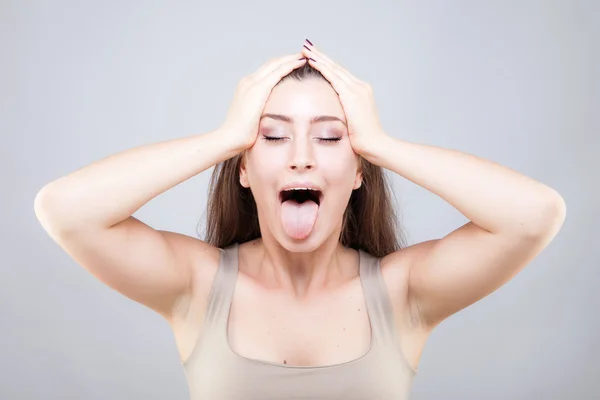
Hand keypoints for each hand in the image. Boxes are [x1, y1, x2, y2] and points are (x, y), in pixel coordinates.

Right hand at [220, 53, 307, 150]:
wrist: (230, 137)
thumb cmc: (241, 134)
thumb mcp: (252, 118)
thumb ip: (261, 111)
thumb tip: (270, 116)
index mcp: (246, 87)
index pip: (266, 70)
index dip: (281, 64)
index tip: (294, 62)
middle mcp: (248, 81)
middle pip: (272, 63)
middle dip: (288, 57)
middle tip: (303, 53)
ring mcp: (252, 84)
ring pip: (276, 64)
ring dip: (291, 58)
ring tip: (305, 54)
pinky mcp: (258, 90)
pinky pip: (277, 72)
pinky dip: (290, 65)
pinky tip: (300, 62)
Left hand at [300, 40, 388, 154]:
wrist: (374, 144)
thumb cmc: (363, 139)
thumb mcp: (352, 122)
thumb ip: (344, 113)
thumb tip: (333, 115)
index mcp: (361, 91)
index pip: (341, 74)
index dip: (327, 65)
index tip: (315, 57)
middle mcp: (360, 86)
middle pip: (337, 67)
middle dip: (321, 56)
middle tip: (307, 46)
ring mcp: (357, 89)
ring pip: (334, 68)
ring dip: (319, 58)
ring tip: (305, 49)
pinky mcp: (352, 94)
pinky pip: (334, 77)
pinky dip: (323, 67)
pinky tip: (312, 61)